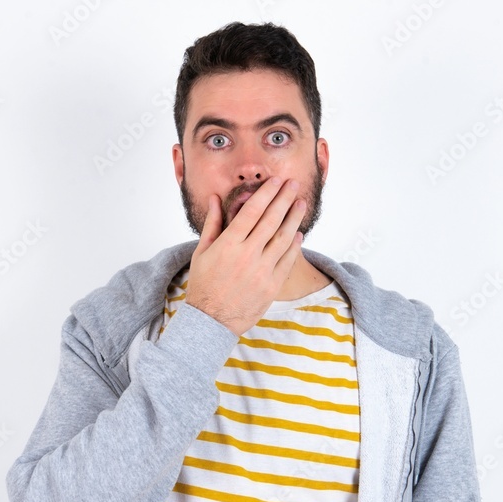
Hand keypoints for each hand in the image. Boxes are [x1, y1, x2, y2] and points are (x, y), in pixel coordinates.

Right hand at [186, 176, 306, 336]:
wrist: (211, 321)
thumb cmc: (203, 285)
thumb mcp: (201, 252)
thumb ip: (212, 224)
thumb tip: (216, 198)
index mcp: (228, 244)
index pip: (252, 211)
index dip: (266, 194)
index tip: (275, 181)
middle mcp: (247, 255)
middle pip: (271, 220)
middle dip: (284, 198)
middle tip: (294, 184)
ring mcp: (262, 271)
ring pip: (284, 238)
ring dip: (294, 218)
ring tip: (301, 203)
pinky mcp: (272, 286)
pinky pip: (287, 260)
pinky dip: (294, 245)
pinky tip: (298, 232)